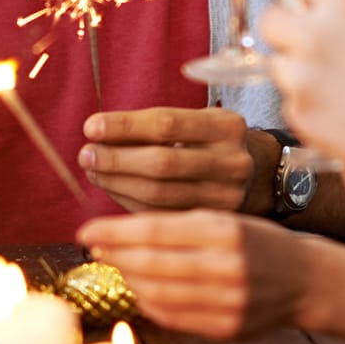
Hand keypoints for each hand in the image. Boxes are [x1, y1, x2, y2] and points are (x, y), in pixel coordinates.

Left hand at [79, 106, 256, 212]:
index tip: (90, 127)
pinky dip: (129, 202)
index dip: (124, 126)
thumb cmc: (209, 140)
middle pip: (162, 162)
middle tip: (85, 154)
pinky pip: (161, 214)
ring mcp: (228, 196)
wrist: (258, 173)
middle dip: (116, 159)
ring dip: (117, 182)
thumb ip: (150, 126)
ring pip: (160, 194)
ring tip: (93, 171)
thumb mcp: (193, 122)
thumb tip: (96, 134)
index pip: (166, 123)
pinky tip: (112, 189)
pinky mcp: (214, 222)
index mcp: (226, 126)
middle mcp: (233, 161)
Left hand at [79, 209, 321, 338]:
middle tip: (95, 249)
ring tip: (116, 267)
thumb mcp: (223, 219)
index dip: (114, 233)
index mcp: (225, 231)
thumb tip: (117, 234)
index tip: (86, 231)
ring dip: (128, 280)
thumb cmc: (255, 242)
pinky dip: (150, 303)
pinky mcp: (229, 329)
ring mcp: (229, 302)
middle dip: (115, 256)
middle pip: (152, 264)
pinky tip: (141, 290)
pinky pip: (174, 317)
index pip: (155, 230)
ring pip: (159, 294)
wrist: (306, 281)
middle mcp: (228, 267)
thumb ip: (176, 225)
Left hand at [238, 0, 344, 176]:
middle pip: (269, 21)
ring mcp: (301, 75)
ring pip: (278, 66)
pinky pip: (291, 103)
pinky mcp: (298, 113)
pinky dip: (310, 107)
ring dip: (298, 73)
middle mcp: (315, 32)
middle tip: (314, 47)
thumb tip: (317, 12)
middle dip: (285, 32)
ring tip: (344, 88)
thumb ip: (344, 14)